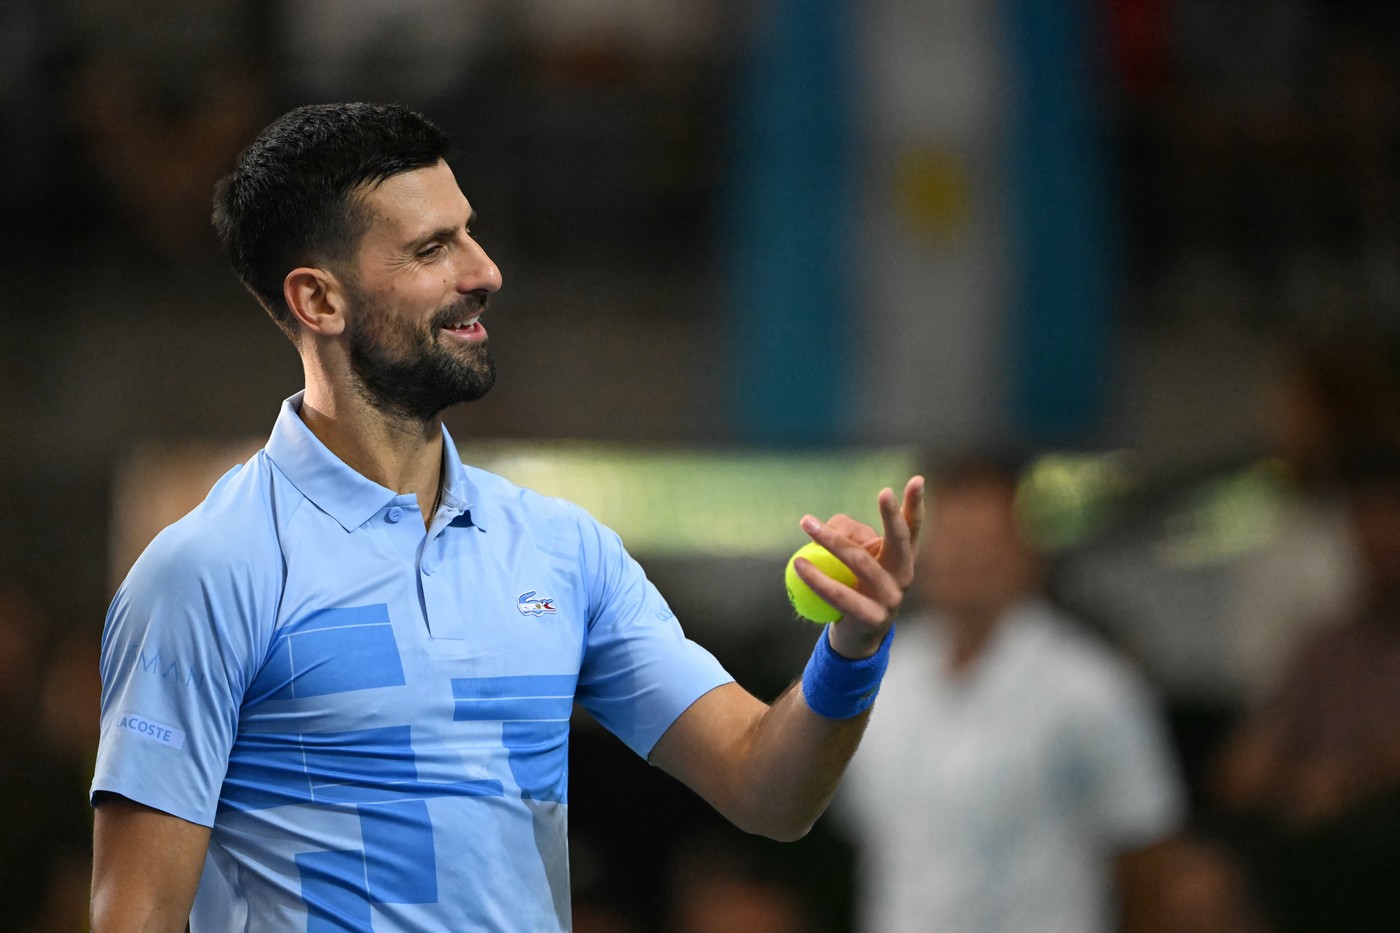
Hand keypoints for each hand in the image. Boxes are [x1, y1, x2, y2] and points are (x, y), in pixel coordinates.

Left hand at [792, 475, 923, 658]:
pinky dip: (817, 578)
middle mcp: (903, 577)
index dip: (915, 504)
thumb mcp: (853, 557)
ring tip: (807, 524)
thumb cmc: (852, 586)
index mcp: (902, 559)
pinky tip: (799, 564)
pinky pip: (840, 594)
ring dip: (831, 541)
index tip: (916, 479)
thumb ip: (847, 534)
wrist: (854, 637)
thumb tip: (831, 526)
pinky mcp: (871, 618)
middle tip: (883, 492)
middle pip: (899, 542)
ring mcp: (891, 599)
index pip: (912, 528)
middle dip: (894, 516)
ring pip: (862, 563)